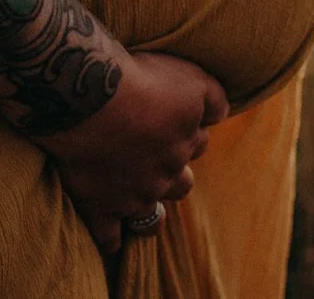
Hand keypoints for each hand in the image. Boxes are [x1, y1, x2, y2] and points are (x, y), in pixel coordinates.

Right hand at [33, 50, 228, 256]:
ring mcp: (133, 196)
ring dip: (149, 206)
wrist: (91, 96)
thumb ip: (213, 98)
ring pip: (153, 216)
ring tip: (137, 195)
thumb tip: (222, 115)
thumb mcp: (190, 76)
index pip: (198, 141)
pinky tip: (110, 230)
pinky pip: (110, 238)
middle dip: (172, 171)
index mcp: (186, 140)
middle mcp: (166, 173)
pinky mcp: (100, 208)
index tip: (169, 118)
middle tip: (152, 152)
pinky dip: (111, 237)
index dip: (185, 130)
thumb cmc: (140, 78)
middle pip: (181, 182)